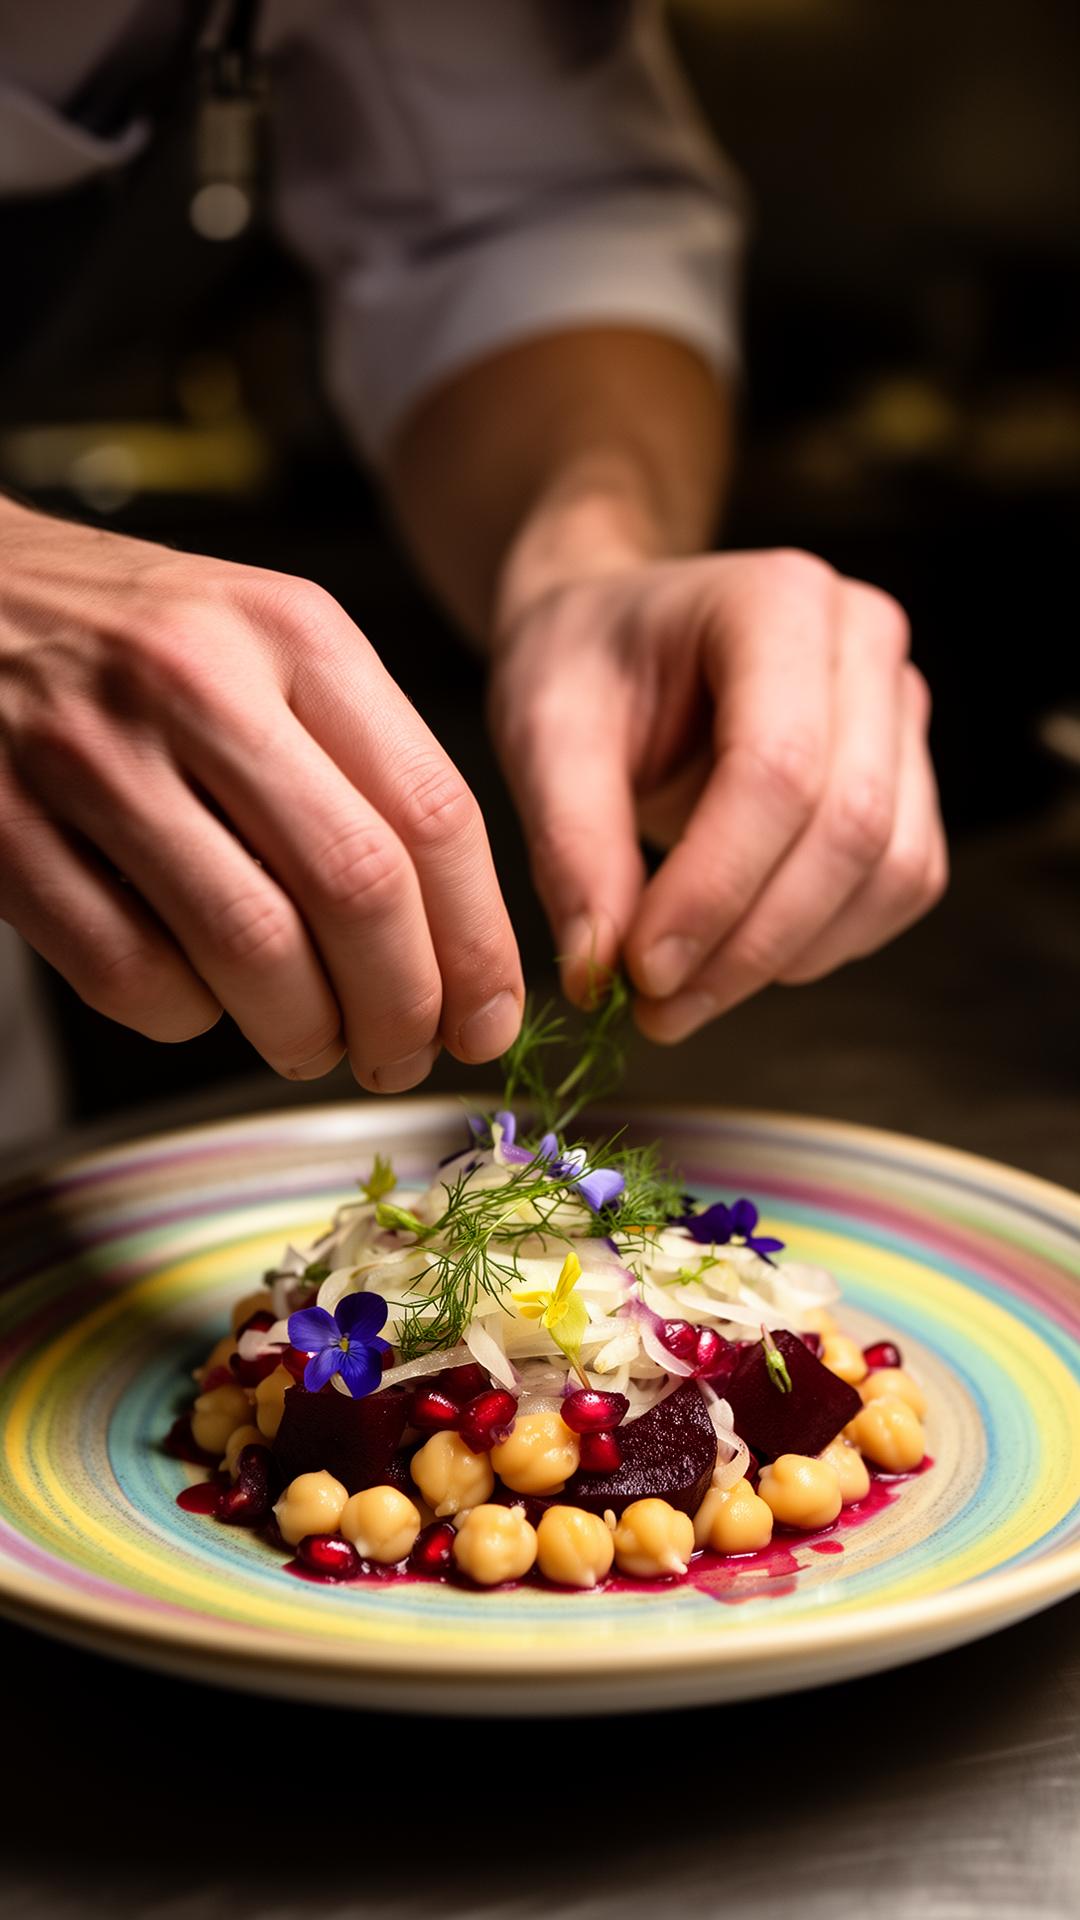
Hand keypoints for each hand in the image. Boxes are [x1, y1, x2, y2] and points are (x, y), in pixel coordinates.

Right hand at [0, 500, 522, 1085]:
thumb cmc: (136, 639)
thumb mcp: (268, 644)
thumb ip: (363, 760)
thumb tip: (458, 941)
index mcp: (293, 632)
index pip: (434, 812)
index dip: (478, 944)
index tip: (487, 1016)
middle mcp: (199, 680)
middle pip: (358, 887)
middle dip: (403, 1007)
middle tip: (402, 1054)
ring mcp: (91, 754)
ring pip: (250, 946)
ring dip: (303, 1032)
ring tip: (312, 1044)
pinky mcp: (2, 825)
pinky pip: (129, 972)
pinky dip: (185, 1019)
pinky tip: (198, 1000)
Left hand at [488, 548, 945, 1037]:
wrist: (619, 636)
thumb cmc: (582, 666)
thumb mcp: (542, 735)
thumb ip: (571, 848)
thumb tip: (599, 972)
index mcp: (775, 601)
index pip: (777, 769)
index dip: (713, 888)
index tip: (639, 969)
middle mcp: (863, 641)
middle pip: (849, 825)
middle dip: (752, 941)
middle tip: (657, 1007)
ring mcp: (901, 708)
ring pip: (892, 867)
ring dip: (792, 954)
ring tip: (688, 991)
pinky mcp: (909, 775)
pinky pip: (904, 883)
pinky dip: (828, 943)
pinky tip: (740, 954)